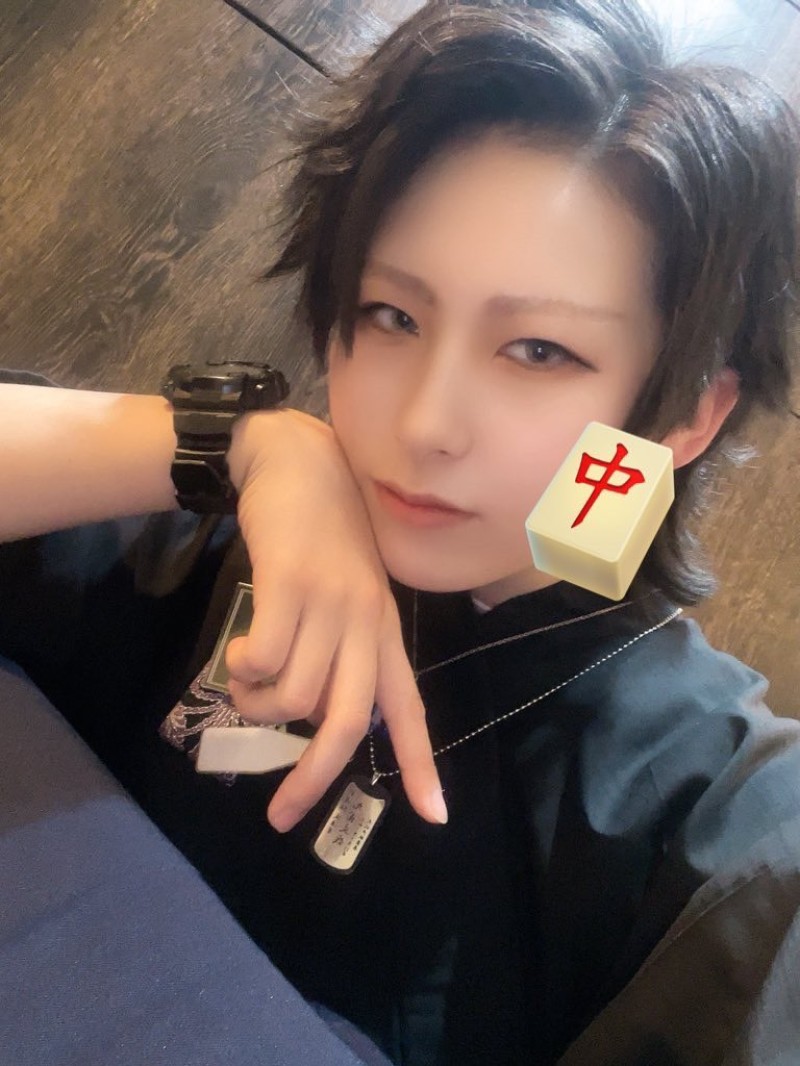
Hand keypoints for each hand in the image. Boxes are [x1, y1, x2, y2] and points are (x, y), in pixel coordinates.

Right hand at [225, 408, 446, 831]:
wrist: (298, 460)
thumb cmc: (321, 532)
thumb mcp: (347, 593)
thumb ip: (340, 651)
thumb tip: (314, 716)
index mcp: (383, 629)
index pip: (410, 707)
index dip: (423, 764)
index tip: (434, 817)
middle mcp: (365, 623)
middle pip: (348, 722)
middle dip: (315, 780)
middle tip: (279, 816)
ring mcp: (329, 603)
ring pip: (294, 697)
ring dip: (257, 707)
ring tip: (244, 680)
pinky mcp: (290, 584)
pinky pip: (265, 658)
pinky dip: (243, 671)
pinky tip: (239, 654)